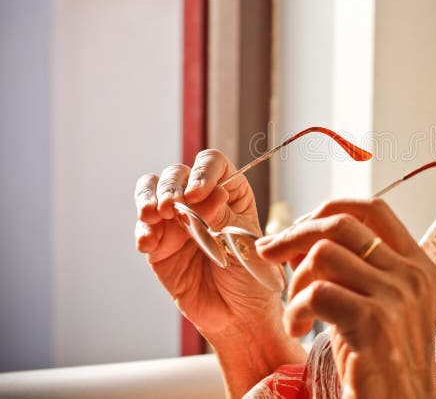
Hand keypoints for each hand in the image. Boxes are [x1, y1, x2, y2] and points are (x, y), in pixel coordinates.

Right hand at [134, 150, 304, 396]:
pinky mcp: (158, 243)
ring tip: (155, 215)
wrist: (237, 313)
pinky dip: (143, 231)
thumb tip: (208, 195)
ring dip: (149, 198)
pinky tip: (149, 244)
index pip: (212, 164)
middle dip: (171, 186)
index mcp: (229, 191)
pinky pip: (144, 227)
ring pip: (152, 190)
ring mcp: (176, 219)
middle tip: (172, 206)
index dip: (202, 172)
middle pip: (177, 173)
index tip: (198, 194)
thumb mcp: (245, 242)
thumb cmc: (250, 274)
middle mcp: (200, 199)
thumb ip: (224, 218)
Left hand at [256, 199, 435, 398]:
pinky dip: (295, 309)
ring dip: (295, 282)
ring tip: (295, 311)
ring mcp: (395, 296)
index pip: (373, 209)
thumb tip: (303, 237)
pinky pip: (316, 292)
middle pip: (341, 224)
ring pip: (323, 254)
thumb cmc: (385, 362)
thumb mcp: (382, 306)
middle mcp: (410, 274)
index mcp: (417, 265)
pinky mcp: (372, 321)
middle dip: (295, 234)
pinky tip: (298, 328)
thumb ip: (355, 270)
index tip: (300, 228)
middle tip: (270, 253)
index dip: (329, 209)